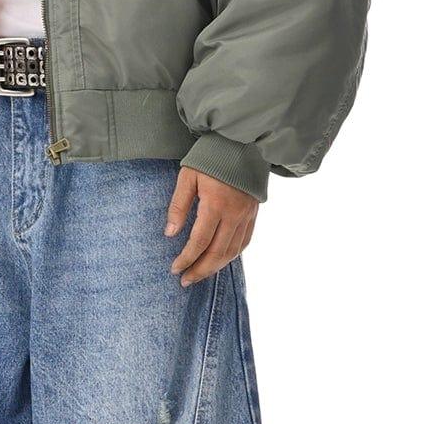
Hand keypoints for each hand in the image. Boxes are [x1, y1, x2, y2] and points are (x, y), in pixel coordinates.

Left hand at [164, 168, 257, 285]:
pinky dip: (232, 255)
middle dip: (200, 269)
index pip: (200, 241)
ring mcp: (246, 215)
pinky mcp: (253, 213)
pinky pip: (245, 241)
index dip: (187, 258)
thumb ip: (178, 205)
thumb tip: (170, 233)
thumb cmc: (209, 158)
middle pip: (218, 252)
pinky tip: (220, 261)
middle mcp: (234, 213)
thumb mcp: (187, 177)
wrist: (240, 143)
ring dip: (216, 267)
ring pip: (233, 251)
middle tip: (185, 280)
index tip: (175, 268)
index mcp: (215, 204)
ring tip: (200, 274)